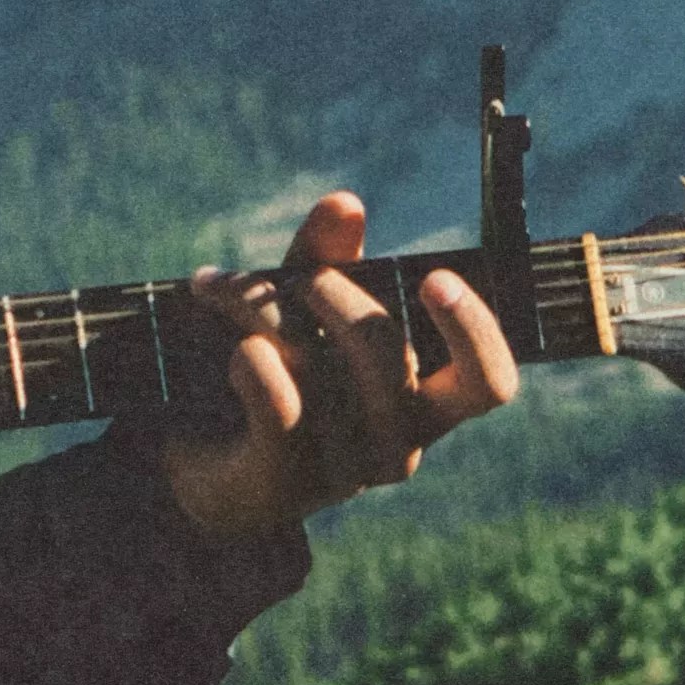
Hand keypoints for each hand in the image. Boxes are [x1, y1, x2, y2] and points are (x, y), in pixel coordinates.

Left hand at [154, 191, 518, 537]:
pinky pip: (282, 408)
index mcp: (427, 404)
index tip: (434, 278)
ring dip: (262, 311)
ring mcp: (344, 471)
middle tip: (294, 276)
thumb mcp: (299, 315)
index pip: (490, 384)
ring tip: (219, 288)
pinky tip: (237, 348)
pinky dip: (255, 363)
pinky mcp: (284, 482)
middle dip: (334, 294)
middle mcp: (399, 444)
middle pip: (388, 355)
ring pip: (317, 368)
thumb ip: (325, 260)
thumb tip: (345, 202)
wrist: (195, 466)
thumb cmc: (267, 379)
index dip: (474, 332)